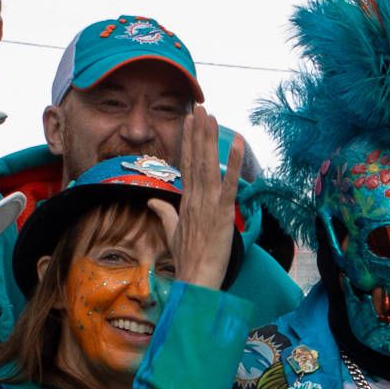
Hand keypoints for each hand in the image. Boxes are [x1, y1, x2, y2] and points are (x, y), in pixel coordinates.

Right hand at [174, 115, 238, 290]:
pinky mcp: (221, 215)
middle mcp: (194, 199)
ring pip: (207, 166)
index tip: (189, 120)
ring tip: (210, 115)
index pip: (186, 165)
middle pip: (195, 159)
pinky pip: (228, 186)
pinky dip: (233, 165)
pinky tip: (237, 144)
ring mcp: (207, 206)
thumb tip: (151, 201)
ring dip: (209, 140)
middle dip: (197, 132)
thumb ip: (164, 213)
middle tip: (199, 106)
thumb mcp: (172, 233)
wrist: (195, 281)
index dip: (188, 141)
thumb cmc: (187, 261)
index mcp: (185, 202)